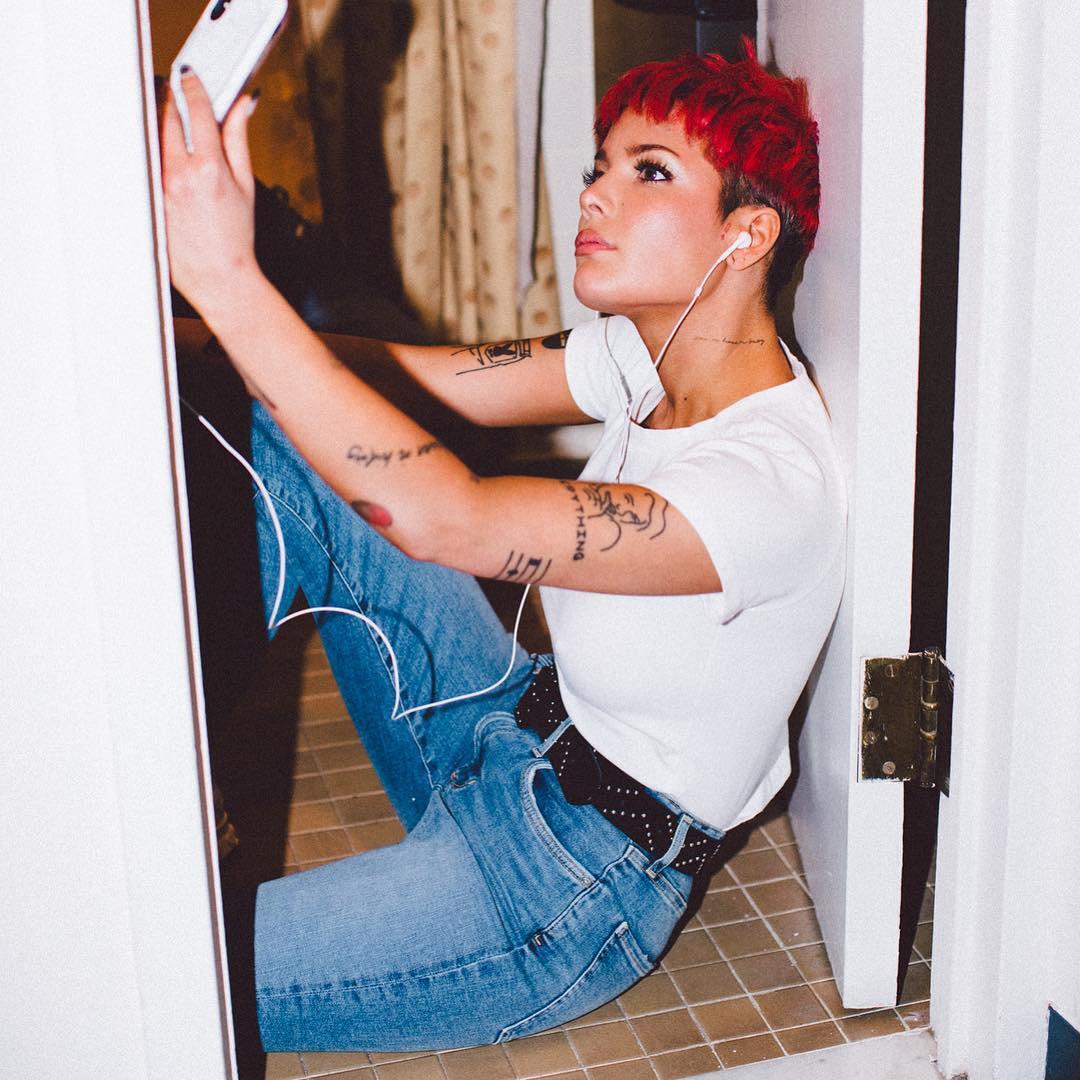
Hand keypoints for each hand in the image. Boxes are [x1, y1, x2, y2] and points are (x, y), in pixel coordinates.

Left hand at [160, 70, 260, 318]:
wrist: (219, 276)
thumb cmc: (236, 236)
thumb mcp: (245, 184)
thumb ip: (239, 138)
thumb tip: (243, 104)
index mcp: (207, 167)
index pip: (195, 110)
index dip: (192, 87)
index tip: (191, 77)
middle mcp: (178, 175)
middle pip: (166, 118)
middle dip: (173, 103)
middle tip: (180, 98)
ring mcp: (158, 187)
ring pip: (152, 139)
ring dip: (161, 128)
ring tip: (175, 135)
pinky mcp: (147, 199)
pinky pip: (146, 165)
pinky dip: (154, 155)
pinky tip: (167, 164)